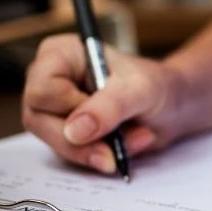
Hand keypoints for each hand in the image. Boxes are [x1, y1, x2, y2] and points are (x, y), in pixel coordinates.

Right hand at [22, 34, 188, 172]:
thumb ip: (109, 107)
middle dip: (86, 139)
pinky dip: (102, 156)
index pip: (42, 90)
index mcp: (59, 54)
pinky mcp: (64, 134)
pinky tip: (127, 144)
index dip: (71, 108)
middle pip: (40, 121)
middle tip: (122, 141)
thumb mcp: (139, 91)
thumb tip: (75, 132)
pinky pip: (71, 156)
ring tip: (135, 136)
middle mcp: (48, 80)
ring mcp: (53, 110)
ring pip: (56, 144)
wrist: (172, 107)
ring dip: (99, 149)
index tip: (105, 112)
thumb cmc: (156, 86)